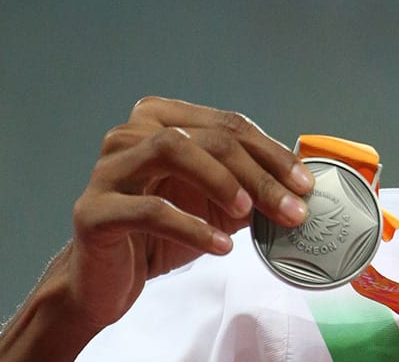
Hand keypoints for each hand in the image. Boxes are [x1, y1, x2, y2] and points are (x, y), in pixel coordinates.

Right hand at [66, 97, 314, 327]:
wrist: (107, 280)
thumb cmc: (162, 233)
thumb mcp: (216, 205)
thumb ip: (252, 187)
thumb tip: (301, 186)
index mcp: (161, 119)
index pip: (228, 125)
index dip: (272, 153)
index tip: (305, 184)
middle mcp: (130, 133)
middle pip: (207, 137)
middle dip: (258, 172)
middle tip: (291, 207)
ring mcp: (108, 168)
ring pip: (172, 151)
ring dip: (221, 180)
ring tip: (249, 211)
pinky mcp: (93, 209)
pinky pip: (150, 208)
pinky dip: (192, 226)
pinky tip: (220, 246)